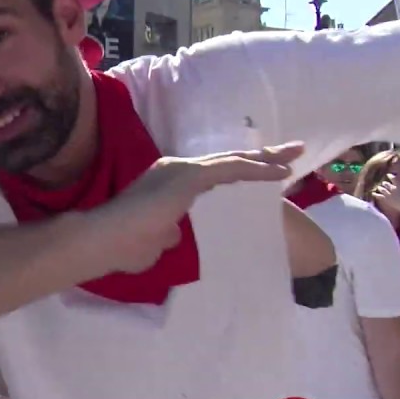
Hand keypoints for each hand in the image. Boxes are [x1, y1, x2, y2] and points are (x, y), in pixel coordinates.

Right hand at [94, 143, 304, 275]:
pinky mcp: (190, 175)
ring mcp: (183, 169)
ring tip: (294, 155)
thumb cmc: (123, 246)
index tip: (263, 171)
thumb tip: (173, 235)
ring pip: (233, 161)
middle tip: (291, 152)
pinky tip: (280, 173)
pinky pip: (232, 170)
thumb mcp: (153, 239)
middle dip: (260, 156)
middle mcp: (176, 168)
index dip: (239, 171)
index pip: (211, 174)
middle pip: (227, 160)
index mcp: (167, 181)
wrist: (105, 239)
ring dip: (266, 159)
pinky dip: (258, 170)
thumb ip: (167, 233)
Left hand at [371, 177, 399, 215]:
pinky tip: (372, 193)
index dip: (391, 176)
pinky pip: (379, 196)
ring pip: (382, 189)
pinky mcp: (386, 199)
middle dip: (385, 184)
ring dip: (380, 188)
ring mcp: (389, 194)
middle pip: (386, 184)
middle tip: (384, 183)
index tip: (389, 175)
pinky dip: (375, 194)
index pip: (394, 179)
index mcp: (399, 185)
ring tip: (379, 187)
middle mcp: (393, 188)